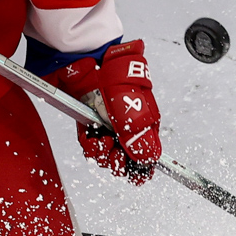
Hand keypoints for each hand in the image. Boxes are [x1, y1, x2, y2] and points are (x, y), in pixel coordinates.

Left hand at [48, 40, 161, 183]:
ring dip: (103, 155)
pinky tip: (91, 140)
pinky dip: (90, 147)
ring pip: (107, 155)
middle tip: (115, 157)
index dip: (141, 167)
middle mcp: (127, 126)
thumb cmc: (115, 76)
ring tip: (101, 144)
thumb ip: (139, 135)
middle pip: (126, 158)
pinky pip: (90, 145)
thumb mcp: (131, 108)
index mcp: (145, 122)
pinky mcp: (90, 124)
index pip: (147, 153)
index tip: (136, 175)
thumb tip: (149, 158)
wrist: (86, 61)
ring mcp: (108, 125)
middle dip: (120, 163)